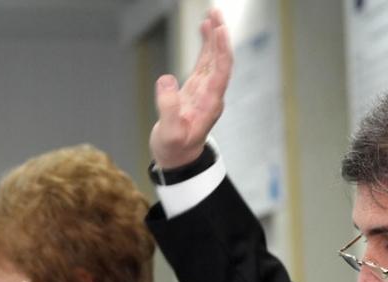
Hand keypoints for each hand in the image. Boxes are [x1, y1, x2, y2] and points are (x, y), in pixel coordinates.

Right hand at [149, 8, 232, 168]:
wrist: (177, 160)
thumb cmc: (174, 150)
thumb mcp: (169, 134)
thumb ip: (169, 108)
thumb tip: (166, 79)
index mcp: (209, 104)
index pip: (221, 71)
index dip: (221, 50)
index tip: (219, 29)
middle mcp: (212, 95)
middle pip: (221, 60)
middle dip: (221, 35)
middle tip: (216, 11)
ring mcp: (205, 91)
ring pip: (215, 59)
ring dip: (215, 36)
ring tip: (212, 13)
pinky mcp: (197, 90)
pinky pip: (205, 63)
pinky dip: (207, 45)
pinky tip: (206, 29)